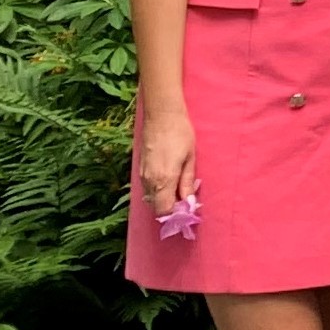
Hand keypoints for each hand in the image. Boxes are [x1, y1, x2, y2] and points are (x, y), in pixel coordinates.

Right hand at [137, 96, 196, 218]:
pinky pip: (148, 188)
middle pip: (156, 207)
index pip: (164, 210)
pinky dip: (158, 190)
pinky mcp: (140, 170)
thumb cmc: (180, 134)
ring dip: (164, 199)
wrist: (161, 116)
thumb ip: (187, 182)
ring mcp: (142, 175)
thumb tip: (188, 201)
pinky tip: (170, 180)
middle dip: (171, 207)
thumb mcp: (190, 159)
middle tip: (187, 198)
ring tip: (180, 187)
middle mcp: (149, 181)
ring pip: (151, 198)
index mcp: (163, 180)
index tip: (188, 208)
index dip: (176, 214)